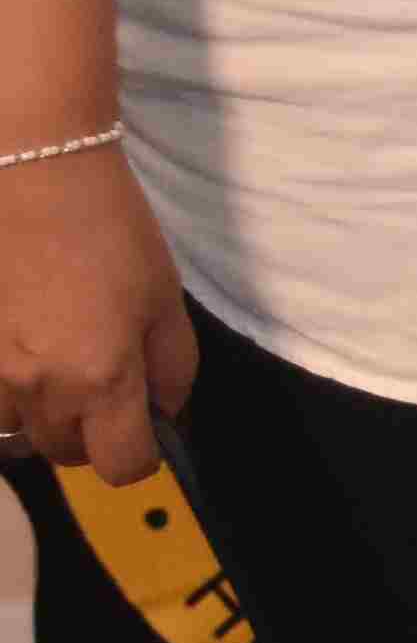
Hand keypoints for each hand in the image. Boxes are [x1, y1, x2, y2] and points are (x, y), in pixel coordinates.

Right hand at [0, 144, 193, 484]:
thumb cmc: (111, 231)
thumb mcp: (165, 298)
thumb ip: (173, 366)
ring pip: (18, 435)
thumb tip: (167, 412)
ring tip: (60, 373)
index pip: (122, 467)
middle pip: (66, 455)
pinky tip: (24, 356)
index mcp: (101, 379)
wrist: (30, 175)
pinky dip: (6, 395)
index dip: (143, 457)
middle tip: (110, 392)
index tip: (149, 431)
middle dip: (95, 437)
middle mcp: (38, 389)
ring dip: (44, 419)